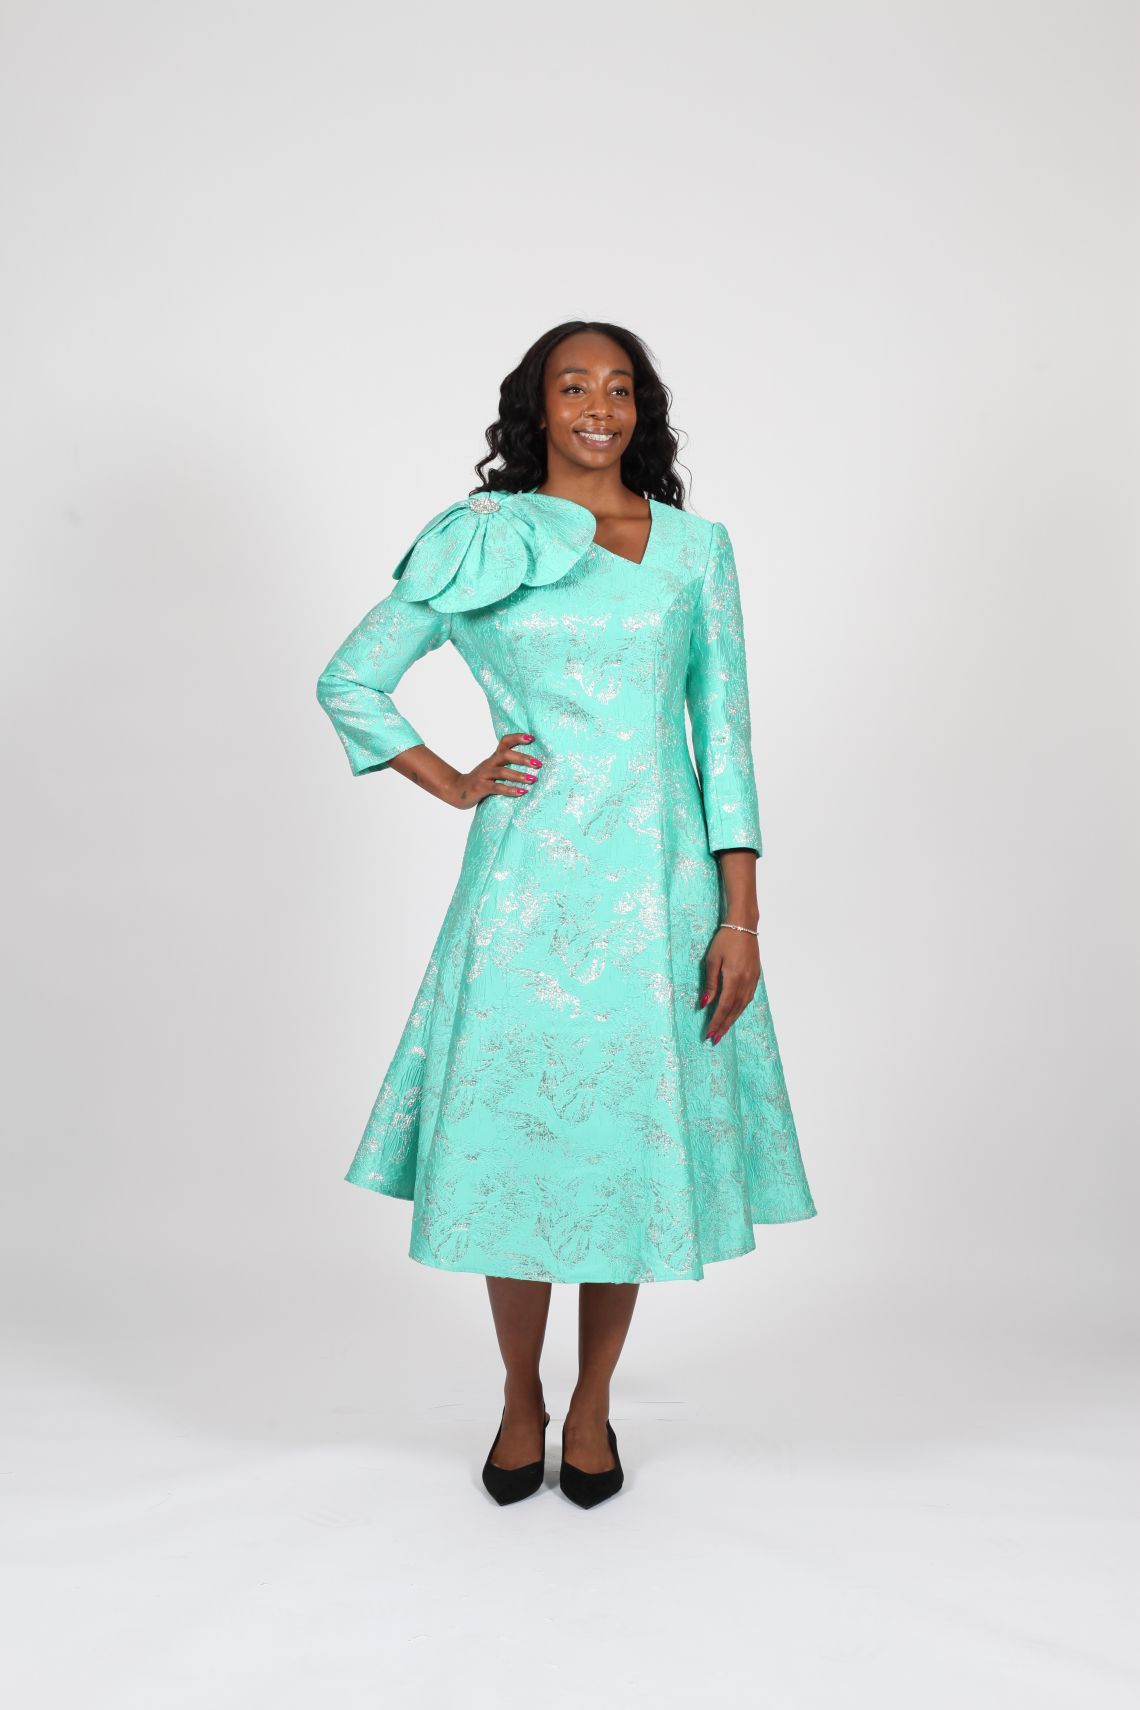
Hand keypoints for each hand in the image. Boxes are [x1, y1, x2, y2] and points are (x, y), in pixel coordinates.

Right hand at [444, 731, 541, 809]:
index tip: (532, 738)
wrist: (457, 791)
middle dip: (523, 758)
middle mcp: (489, 764)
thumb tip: (531, 765)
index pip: (505, 742)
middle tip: (538, 764)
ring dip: (519, 775)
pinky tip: (522, 792)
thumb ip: (506, 766)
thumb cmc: (481, 781)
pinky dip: (510, 790)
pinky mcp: (480, 787)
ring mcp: (483, 775)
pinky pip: (496, 788)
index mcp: (494, 758)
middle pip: (505, 755)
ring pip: (502, 772)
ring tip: (533, 780)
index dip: (517, 738)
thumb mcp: (493, 770)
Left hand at [699, 926, 759, 1043]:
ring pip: (742, 1006)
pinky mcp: (755, 977)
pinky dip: (740, 1009)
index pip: (724, 1006)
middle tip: (716, 1039)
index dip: (716, 1021)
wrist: (744, 926)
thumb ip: (710, 984)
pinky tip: (734, 1013)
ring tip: (724, 1030)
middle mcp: (746, 983)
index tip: (709, 1034)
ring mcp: (752, 980)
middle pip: (734, 1010)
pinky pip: (747, 998)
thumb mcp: (712, 960)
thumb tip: (705, 1004)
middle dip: (724, 1025)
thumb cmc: (725, 940)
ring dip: (732, 1019)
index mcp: (734, 979)